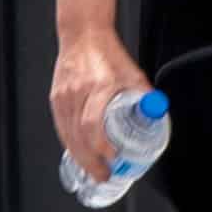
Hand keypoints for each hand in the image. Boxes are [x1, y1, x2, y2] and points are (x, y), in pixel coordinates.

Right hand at [48, 25, 153, 176]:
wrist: (83, 36)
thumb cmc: (108, 53)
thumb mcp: (133, 73)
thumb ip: (145, 95)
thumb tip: (156, 115)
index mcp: (98, 86)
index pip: (93, 124)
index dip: (101, 146)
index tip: (113, 159)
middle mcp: (78, 93)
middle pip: (79, 137)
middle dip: (90, 162)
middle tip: (103, 175)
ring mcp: (64, 96)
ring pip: (67, 135)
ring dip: (79, 157)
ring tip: (92, 170)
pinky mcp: (56, 98)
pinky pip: (61, 127)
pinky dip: (69, 144)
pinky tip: (77, 154)